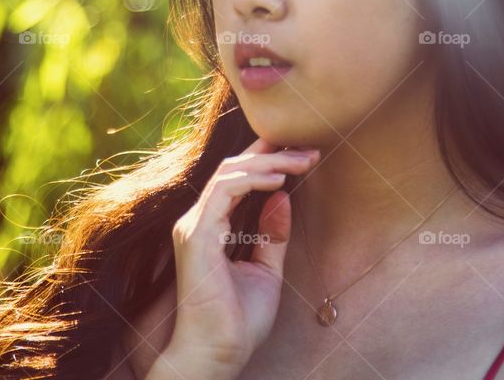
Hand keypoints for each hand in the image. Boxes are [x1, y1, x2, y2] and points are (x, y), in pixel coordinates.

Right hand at [160, 138, 320, 375]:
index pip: (235, 179)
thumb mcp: (266, 270)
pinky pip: (224, 192)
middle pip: (233, 169)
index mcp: (210, 228)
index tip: (297, 149)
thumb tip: (282, 198)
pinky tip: (279, 180)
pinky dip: (253, 180)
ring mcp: (195, 227)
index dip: (264, 157)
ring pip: (229, 173)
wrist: (218, 355)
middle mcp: (198, 222)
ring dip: (269, 162)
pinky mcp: (198, 236)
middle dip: (273, 154)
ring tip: (301, 161)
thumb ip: (271, 234)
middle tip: (309, 151)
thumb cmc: (238, 322)